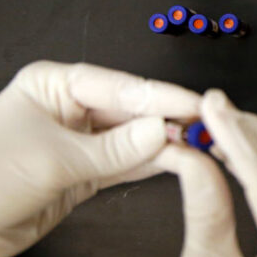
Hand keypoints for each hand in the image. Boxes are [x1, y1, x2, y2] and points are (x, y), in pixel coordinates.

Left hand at [0, 61, 200, 256]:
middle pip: (130, 109)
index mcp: (53, 86)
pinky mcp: (84, 171)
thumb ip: (114, 148)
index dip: (160, 95)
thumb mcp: (54, 159)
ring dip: (163, 143)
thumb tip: (161, 130)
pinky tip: (175, 160)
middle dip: (166, 119)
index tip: (194, 104)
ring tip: (197, 145)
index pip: (119, 85)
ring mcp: (79, 140)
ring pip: (132, 137)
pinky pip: (126, 162)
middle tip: (203, 127)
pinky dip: (150, 163)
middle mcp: (68, 108)